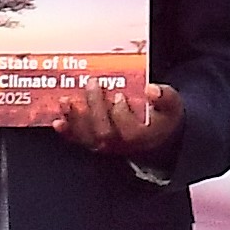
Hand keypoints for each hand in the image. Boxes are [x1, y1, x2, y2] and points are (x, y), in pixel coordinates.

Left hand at [57, 77, 181, 159]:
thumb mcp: (172, 105)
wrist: (156, 135)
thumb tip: (152, 89)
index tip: (119, 95)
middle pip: (104, 132)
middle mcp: (121, 145)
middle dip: (95, 107)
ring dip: (74, 119)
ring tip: (66, 100)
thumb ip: (165, 96)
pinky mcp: (95, 143)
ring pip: (87, 137)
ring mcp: (106, 146)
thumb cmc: (162, 118)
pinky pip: (78, 140)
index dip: (121, 114)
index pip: (128, 130)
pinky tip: (57, 121)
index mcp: (141, 137)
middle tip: (93, 84)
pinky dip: (66, 132)